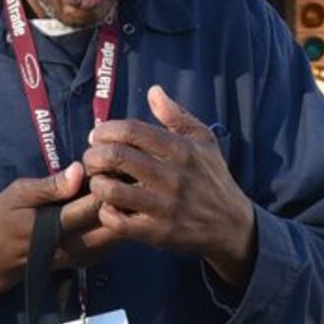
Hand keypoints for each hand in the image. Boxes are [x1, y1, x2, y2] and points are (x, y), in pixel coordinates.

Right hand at [0, 164, 111, 318]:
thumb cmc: (5, 221)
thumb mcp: (18, 195)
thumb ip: (50, 185)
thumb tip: (79, 169)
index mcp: (57, 226)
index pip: (96, 205)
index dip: (109, 182)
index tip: (110, 163)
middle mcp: (76, 246)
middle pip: (117, 221)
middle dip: (123, 197)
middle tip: (122, 174)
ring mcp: (84, 257)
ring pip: (120, 233)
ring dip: (124, 210)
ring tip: (121, 187)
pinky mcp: (89, 260)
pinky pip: (114, 241)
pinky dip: (119, 221)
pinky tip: (114, 204)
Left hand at [82, 86, 258, 284]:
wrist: (231, 225)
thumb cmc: (212, 178)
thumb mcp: (203, 141)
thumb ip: (177, 116)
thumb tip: (154, 91)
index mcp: (182, 150)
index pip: (131, 131)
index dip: (106, 130)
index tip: (98, 136)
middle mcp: (173, 177)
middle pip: (116, 157)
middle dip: (94, 155)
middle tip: (91, 158)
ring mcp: (165, 207)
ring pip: (112, 191)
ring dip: (97, 184)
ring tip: (99, 181)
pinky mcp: (158, 233)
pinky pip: (117, 222)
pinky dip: (106, 212)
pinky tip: (110, 207)